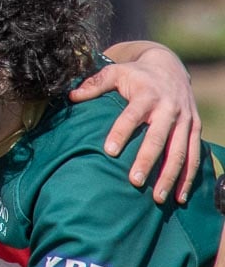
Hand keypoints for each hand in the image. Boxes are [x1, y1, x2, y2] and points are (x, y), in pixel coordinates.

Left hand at [72, 44, 201, 203]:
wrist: (170, 68)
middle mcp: (169, 109)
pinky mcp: (195, 130)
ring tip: (158, 198)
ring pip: (181, 152)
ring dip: (170, 176)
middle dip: (147, 161)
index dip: (121, 132)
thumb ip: (94, 84)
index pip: (132, 115)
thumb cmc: (136, 75)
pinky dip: (188, 177)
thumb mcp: (115, 72)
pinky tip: (179, 196)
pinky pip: (195, 156)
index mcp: (147, 94)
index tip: (109, 152)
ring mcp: (185, 121)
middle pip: (159, 138)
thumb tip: (70, 96)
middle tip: (134, 182)